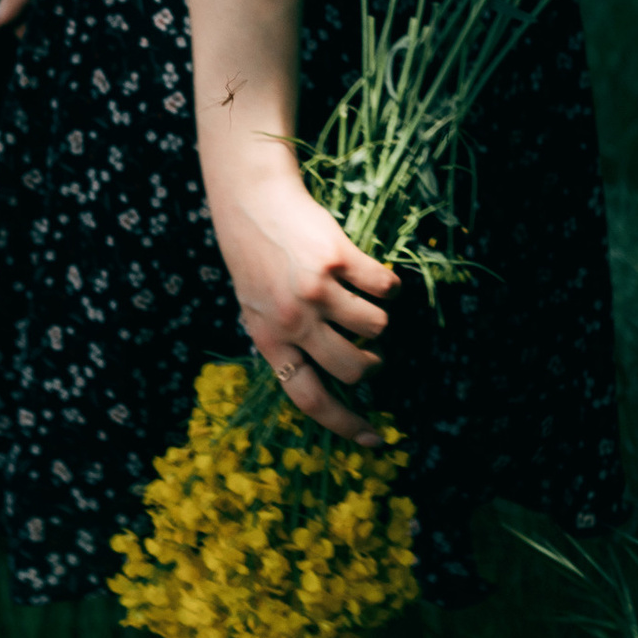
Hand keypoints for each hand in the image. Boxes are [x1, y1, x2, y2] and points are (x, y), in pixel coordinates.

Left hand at [207, 168, 393, 442]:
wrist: (250, 198)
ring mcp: (315, 290)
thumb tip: (330, 378)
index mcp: (269, 339)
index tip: (374, 438)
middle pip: (353, 369)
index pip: (309, 398)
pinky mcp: (337, 259)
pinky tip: (367, 271)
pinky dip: (386, 283)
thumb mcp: (256, 307)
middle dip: (370, 363)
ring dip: (378, 318)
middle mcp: (292, 320)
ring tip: (359, 298)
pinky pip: (385, 288)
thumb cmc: (255, 257)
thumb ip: (285, 340)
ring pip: (376, 328)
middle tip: (369, 349)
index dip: (344, 424)